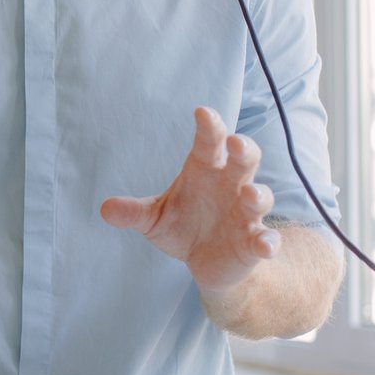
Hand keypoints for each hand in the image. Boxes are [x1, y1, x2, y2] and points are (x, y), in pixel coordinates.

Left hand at [100, 107, 281, 290]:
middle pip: (245, 159)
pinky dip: (268, 241)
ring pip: (261, 196)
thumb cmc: (182, 227)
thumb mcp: (154, 219)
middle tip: (236, 142)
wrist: (205, 262)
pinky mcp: (254, 242)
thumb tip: (105, 208)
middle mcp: (231, 186)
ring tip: (250, 194)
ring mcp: (246, 214)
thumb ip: (134, 212)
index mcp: (206, 170)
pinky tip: (264, 245)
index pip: (209, 142)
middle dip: (244, 148)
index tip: (202, 112)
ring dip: (259, 194)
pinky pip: (267, 238)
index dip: (209, 126)